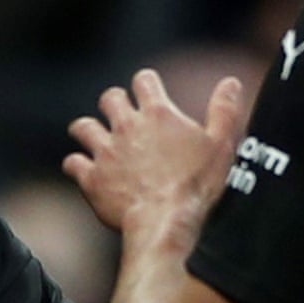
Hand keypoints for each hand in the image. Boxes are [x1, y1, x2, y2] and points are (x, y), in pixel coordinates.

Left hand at [63, 69, 243, 233]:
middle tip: (121, 114)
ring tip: (93, 136)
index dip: (146, 83)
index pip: (144, 81)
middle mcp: (126, 127)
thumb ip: (224, 111)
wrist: (166, 222)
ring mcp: (105, 152)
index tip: (149, 91)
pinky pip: (72, 163)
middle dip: (114, 103)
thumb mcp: (221, 145)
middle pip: (109, 98)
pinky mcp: (91, 178)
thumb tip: (231, 84)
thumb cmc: (196, 186)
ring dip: (88, 129)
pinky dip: (76, 164)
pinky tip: (82, 169)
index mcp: (158, 114)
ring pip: (83, 127)